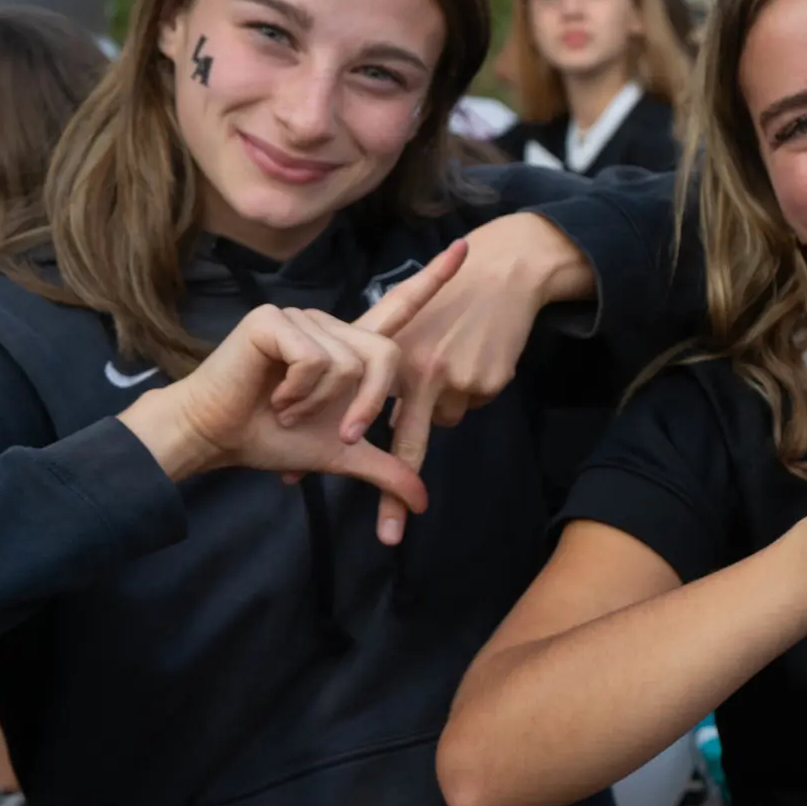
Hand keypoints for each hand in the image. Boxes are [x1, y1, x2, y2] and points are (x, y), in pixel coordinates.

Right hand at [122, 243, 466, 510]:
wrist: (220, 438)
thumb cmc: (273, 439)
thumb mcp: (343, 455)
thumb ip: (387, 469)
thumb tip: (423, 503)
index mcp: (350, 347)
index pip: (400, 307)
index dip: (433, 279)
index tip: (464, 246)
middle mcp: (331, 325)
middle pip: (387, 355)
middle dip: (367, 405)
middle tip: (337, 431)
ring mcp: (303, 318)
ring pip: (348, 363)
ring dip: (319, 403)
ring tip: (287, 407)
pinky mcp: (275, 319)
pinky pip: (316, 360)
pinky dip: (298, 391)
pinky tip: (273, 395)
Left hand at [366, 213, 590, 544]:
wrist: (505, 272)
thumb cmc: (449, 299)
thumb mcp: (409, 327)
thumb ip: (383, 375)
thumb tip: (367, 431)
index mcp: (388, 354)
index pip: (359, 409)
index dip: (339, 448)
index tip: (301, 476)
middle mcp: (417, 368)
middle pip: (406, 442)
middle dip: (394, 493)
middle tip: (388, 533)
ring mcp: (454, 377)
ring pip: (442, 418)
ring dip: (442, 402)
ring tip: (454, 360)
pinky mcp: (486, 380)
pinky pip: (470, 403)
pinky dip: (471, 388)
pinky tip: (476, 356)